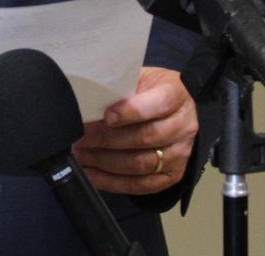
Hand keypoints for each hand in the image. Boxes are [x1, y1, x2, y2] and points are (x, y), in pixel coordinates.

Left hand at [73, 66, 197, 195]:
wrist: (179, 110)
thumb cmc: (153, 91)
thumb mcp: (142, 78)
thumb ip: (122, 89)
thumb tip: (89, 102)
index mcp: (176, 95)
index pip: (157, 105)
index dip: (130, 112)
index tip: (106, 116)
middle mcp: (183, 126)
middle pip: (144, 138)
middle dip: (106, 139)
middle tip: (80, 137)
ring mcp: (180, 154)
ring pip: (140, 164)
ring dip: (105, 162)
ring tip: (81, 155)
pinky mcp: (172, 175)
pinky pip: (140, 185)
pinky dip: (112, 182)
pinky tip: (92, 174)